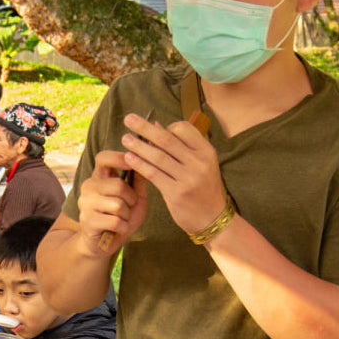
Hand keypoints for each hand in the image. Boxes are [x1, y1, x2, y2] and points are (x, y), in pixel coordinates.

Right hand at [76, 150, 147, 255]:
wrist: (103, 244)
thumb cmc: (121, 217)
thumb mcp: (136, 198)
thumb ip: (139, 182)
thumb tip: (144, 162)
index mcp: (100, 177)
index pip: (103, 158)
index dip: (118, 157)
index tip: (132, 162)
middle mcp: (89, 186)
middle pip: (118, 185)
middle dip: (131, 199)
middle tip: (128, 207)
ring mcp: (85, 203)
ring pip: (117, 205)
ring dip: (126, 215)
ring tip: (120, 219)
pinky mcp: (87, 220)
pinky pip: (115, 221)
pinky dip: (122, 227)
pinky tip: (117, 229)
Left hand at [118, 112, 226, 233]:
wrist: (213, 219)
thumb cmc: (203, 188)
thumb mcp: (200, 164)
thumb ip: (180, 146)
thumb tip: (156, 125)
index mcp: (206, 151)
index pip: (183, 129)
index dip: (165, 127)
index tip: (153, 128)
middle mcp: (199, 162)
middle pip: (167, 139)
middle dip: (145, 128)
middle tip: (129, 118)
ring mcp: (188, 178)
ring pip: (158, 156)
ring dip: (139, 146)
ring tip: (125, 138)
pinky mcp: (177, 193)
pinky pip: (154, 174)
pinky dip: (140, 164)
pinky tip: (129, 158)